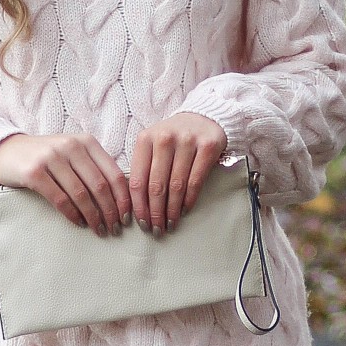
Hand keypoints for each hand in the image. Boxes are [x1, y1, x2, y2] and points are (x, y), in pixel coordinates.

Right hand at [0, 130, 131, 233]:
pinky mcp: (34, 172)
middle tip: (114, 228)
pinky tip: (78, 223)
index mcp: (86, 142)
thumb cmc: (45, 157)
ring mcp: (51, 158)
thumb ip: (93, 167)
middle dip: (110, 211)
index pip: (114, 173)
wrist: (6, 151)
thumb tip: (120, 199)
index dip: (123, 198)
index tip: (127, 216)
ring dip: (93, 216)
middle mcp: (70, 146)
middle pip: (100, 186)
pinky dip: (72, 214)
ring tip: (98, 229)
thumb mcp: (72, 154)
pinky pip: (60, 199)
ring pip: (81, 194)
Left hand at [129, 112, 227, 233]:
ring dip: (172, 210)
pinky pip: (196, 180)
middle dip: (155, 212)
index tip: (140, 222)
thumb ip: (143, 168)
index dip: (138, 205)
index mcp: (145, 139)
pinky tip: (184, 210)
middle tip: (156, 229)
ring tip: (170, 224)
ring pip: (176, 185)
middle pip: (156, 185)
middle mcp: (165, 138)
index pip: (137, 179)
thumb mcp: (153, 145)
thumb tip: (137, 205)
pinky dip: (189, 199)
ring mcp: (187, 141)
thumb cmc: (174, 138)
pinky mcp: (208, 146)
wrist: (204, 116)